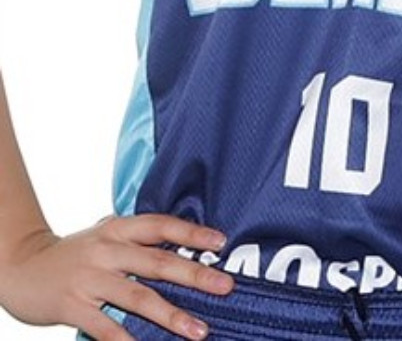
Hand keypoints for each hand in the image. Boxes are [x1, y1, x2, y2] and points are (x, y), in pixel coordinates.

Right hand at [0, 214, 234, 340]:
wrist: (22, 267)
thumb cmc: (77, 253)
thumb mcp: (107, 236)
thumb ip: (139, 240)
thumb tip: (186, 249)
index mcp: (119, 229)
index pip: (161, 225)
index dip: (192, 233)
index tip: (221, 241)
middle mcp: (107, 250)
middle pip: (158, 262)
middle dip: (195, 275)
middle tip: (226, 285)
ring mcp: (89, 278)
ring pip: (138, 296)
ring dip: (172, 315)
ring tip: (199, 330)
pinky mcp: (72, 305)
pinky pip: (105, 326)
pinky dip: (127, 339)